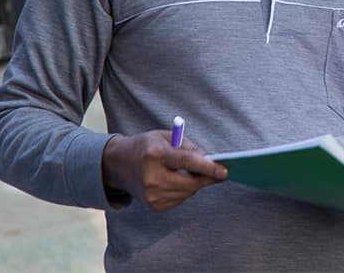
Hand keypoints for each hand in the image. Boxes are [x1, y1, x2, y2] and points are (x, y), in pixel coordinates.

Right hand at [100, 130, 227, 211]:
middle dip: (207, 178)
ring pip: (188, 192)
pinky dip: (184, 190)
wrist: (119, 165)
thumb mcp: (166, 137)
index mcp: (155, 155)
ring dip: (195, 183)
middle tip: (219, 172)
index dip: (208, 167)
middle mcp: (151, 177)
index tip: (224, 171)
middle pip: (190, 183)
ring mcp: (151, 195)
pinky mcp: (154, 206)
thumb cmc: (146, 147)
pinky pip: (181, 199)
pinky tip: (176, 181)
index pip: (187, 162)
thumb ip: (189, 147)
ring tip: (188, 172)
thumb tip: (210, 161)